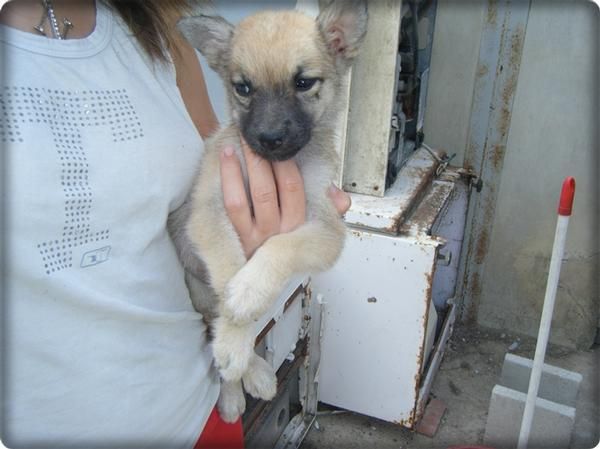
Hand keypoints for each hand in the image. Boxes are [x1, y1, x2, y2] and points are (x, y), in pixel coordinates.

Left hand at [220, 138, 349, 257]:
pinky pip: (229, 206)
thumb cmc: (288, 243)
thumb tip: (341, 199)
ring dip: (238, 167)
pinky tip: (224, 160)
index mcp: (297, 225)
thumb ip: (328, 209)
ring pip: (243, 197)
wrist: (263, 278)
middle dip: (258, 160)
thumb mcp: (316, 229)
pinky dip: (226, 180)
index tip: (277, 144)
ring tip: (236, 143)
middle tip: (253, 136)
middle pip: (265, 190)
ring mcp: (252, 237)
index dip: (283, 163)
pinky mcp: (234, 238)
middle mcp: (275, 232)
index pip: (292, 188)